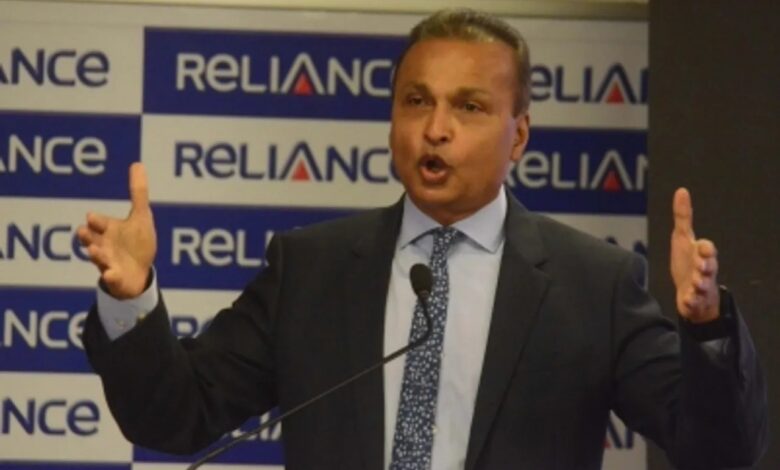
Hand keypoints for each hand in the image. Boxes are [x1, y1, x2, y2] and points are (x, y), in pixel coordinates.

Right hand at [77, 163, 156, 298]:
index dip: (95, 220)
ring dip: (95, 254)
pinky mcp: (115, 277)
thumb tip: (138, 164)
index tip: (93, 217)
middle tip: (86, 233)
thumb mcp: (141, 217)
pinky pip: (111, 278)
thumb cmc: (136, 242)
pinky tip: (110, 274)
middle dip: (87, 236)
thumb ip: (138, 193)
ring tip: (95, 251)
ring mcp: (108, 262)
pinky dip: (110, 276)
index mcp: (108, 229)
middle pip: (89, 239)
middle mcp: (103, 244)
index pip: (97, 222)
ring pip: (97, 257)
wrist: (139, 273)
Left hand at [670, 188, 719, 322]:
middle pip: (709, 267)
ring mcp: (700, 286)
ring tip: (695, 285)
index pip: (707, 249)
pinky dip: (691, 301)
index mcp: (702, 255)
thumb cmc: (688, 261)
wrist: (691, 292)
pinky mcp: (694, 301)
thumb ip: (683, 217)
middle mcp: (704, 270)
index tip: (703, 246)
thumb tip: (681, 191)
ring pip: (703, 285)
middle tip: (700, 266)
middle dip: (705, 266)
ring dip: (700, 284)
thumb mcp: (683, 238)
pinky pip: (694, 302)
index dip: (706, 248)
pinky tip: (686, 301)